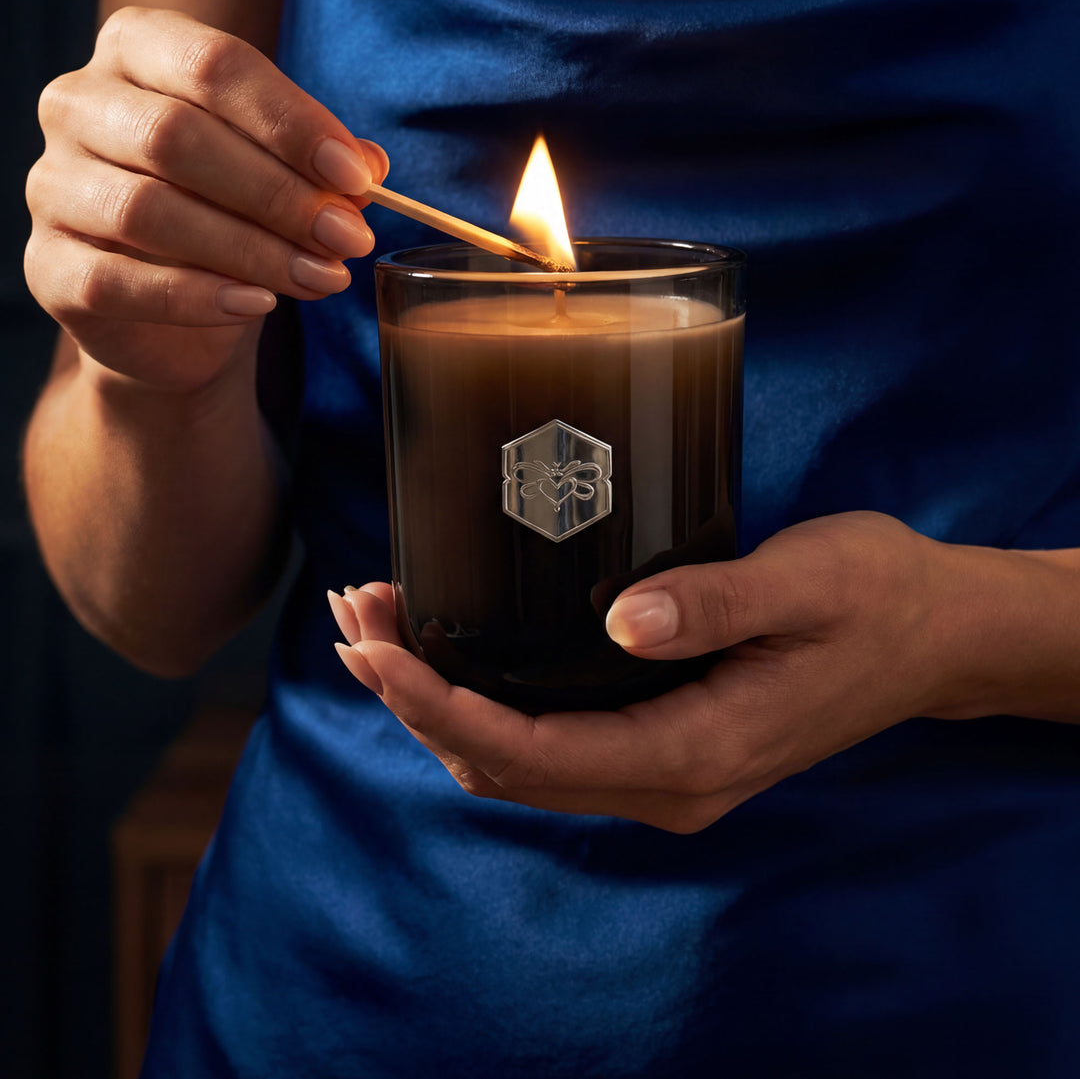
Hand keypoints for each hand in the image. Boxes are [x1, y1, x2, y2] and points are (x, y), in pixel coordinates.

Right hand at [24, 7, 387, 391]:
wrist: (172, 320)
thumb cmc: (227, 223)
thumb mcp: (280, 181)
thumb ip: (318, 166)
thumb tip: (367, 166)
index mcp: (139, 55)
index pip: (213, 65)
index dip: (291, 123)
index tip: (356, 177)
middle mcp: (79, 106)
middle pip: (179, 137)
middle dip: (279, 195)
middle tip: (348, 239)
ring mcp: (53, 186)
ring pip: (149, 211)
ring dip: (252, 250)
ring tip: (321, 278)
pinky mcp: (50, 267)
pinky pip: (117, 282)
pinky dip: (197, 297)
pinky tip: (256, 305)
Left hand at [329, 512, 1079, 831]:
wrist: (930, 635)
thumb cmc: (875, 600)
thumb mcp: (808, 586)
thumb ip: (717, 604)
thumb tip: (624, 622)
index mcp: (697, 753)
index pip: (537, 751)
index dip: (442, 708)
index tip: (374, 654)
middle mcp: (668, 782)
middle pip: (508, 765)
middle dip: (417, 703)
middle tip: (356, 622)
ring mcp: (663, 770)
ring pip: (519, 761)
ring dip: (439, 706)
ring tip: (380, 630)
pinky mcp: (662, 741)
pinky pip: (549, 743)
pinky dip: (485, 704)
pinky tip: (453, 650)